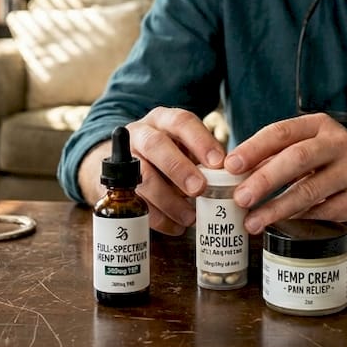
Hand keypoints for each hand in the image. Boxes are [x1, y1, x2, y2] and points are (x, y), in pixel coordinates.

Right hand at [80, 107, 225, 235]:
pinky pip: (135, 202)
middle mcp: (141, 133)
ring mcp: (124, 158)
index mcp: (163, 120)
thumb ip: (203, 159)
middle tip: (200, 189)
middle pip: (155, 145)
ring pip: (143, 176)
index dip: (200, 141)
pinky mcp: (115, 185)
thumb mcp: (183, 147)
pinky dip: (158, 218)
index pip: (181, 121)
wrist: (122, 165)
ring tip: (190, 217)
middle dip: (179, 168)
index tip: (218, 163)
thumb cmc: (167, 155)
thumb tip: (230, 179)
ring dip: (169, 200)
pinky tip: (176, 227)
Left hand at [223, 113, 346, 232]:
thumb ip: (278, 156)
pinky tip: (281, 225)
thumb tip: (235, 173)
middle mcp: (339, 144)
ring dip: (276, 208)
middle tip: (239, 198)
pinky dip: (298, 218)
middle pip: (296, 159)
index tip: (230, 166)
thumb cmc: (339, 161)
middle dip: (264, 180)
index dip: (254, 148)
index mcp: (320, 126)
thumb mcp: (313, 147)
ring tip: (253, 222)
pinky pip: (321, 211)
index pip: (282, 132)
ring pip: (309, 190)